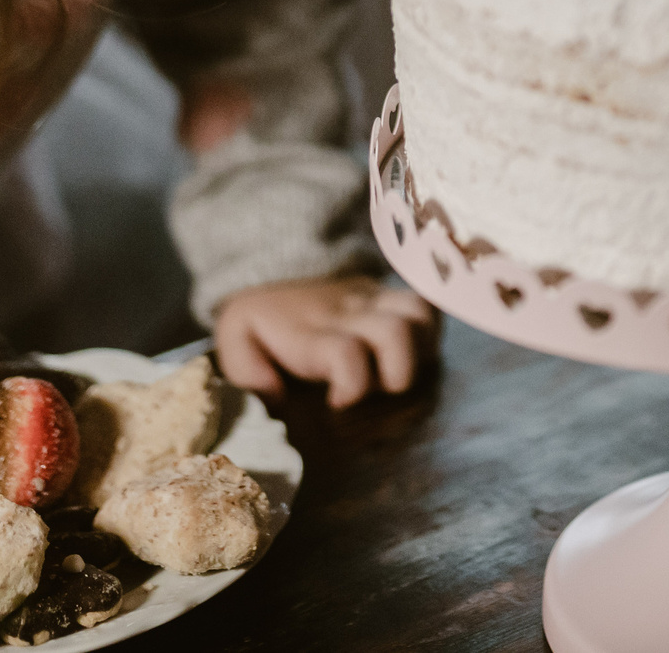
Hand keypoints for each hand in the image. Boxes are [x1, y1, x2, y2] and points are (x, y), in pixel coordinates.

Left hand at [212, 274, 436, 407]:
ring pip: (421, 315)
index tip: (337, 404)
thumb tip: (276, 397)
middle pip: (396, 333)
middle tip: (375, 390)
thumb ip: (246, 372)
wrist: (277, 264)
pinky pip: (430, 306)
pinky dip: (429, 334)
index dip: (352, 387)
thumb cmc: (263, 321)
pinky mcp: (393, 296)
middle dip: (396, 374)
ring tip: (394, 370)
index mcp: (312, 330)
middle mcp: (352, 311)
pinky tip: (410, 354)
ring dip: (418, 352)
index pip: (346, 354)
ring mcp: (377, 299)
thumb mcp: (237, 341)